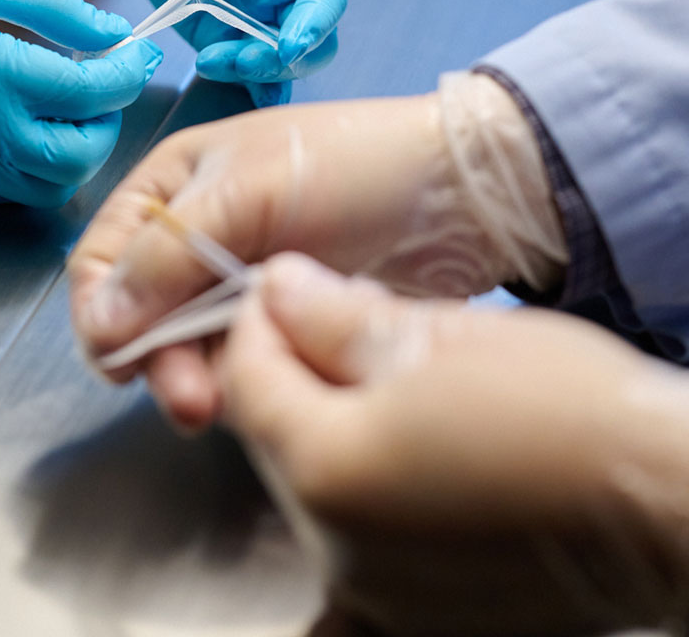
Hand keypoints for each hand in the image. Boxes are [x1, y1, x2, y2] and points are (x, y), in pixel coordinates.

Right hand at [0, 0, 160, 205]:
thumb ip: (55, 6)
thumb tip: (113, 33)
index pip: (89, 90)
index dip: (129, 71)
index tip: (139, 52)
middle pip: (79, 156)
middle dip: (110, 122)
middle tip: (104, 87)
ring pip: (48, 186)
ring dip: (78, 153)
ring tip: (71, 110)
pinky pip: (8, 191)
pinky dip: (36, 167)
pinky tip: (27, 126)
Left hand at [32, 0, 345, 106]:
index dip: (314, 24)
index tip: (287, 46)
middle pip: (312, 40)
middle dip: (282, 58)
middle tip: (242, 60)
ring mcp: (259, 13)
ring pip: (280, 62)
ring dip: (253, 72)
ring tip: (210, 60)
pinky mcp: (224, 34)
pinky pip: (245, 69)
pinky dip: (242, 85)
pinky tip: (221, 78)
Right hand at [69, 77, 562, 426]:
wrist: (457, 194)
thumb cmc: (347, 170)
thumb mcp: (249, 194)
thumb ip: (169, 257)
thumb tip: (99, 326)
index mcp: (173, 185)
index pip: (104, 256)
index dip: (101, 311)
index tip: (119, 362)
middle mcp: (194, 236)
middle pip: (141, 313)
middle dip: (155, 358)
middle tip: (190, 400)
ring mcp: (236, 282)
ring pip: (185, 346)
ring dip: (194, 378)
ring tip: (222, 407)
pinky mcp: (278, 320)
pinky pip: (235, 360)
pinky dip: (237, 380)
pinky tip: (257, 394)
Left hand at [221, 254, 688, 636]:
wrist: (670, 499)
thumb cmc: (567, 410)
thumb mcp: (441, 337)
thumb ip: (336, 319)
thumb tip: (277, 290)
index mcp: (328, 467)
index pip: (248, 379)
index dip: (257, 322)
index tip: (281, 290)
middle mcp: (334, 546)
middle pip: (275, 438)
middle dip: (290, 372)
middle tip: (334, 322)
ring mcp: (375, 595)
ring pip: (309, 495)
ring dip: (320, 433)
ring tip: (377, 385)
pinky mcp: (419, 619)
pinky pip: (347, 597)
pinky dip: (343, 546)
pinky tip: (368, 509)